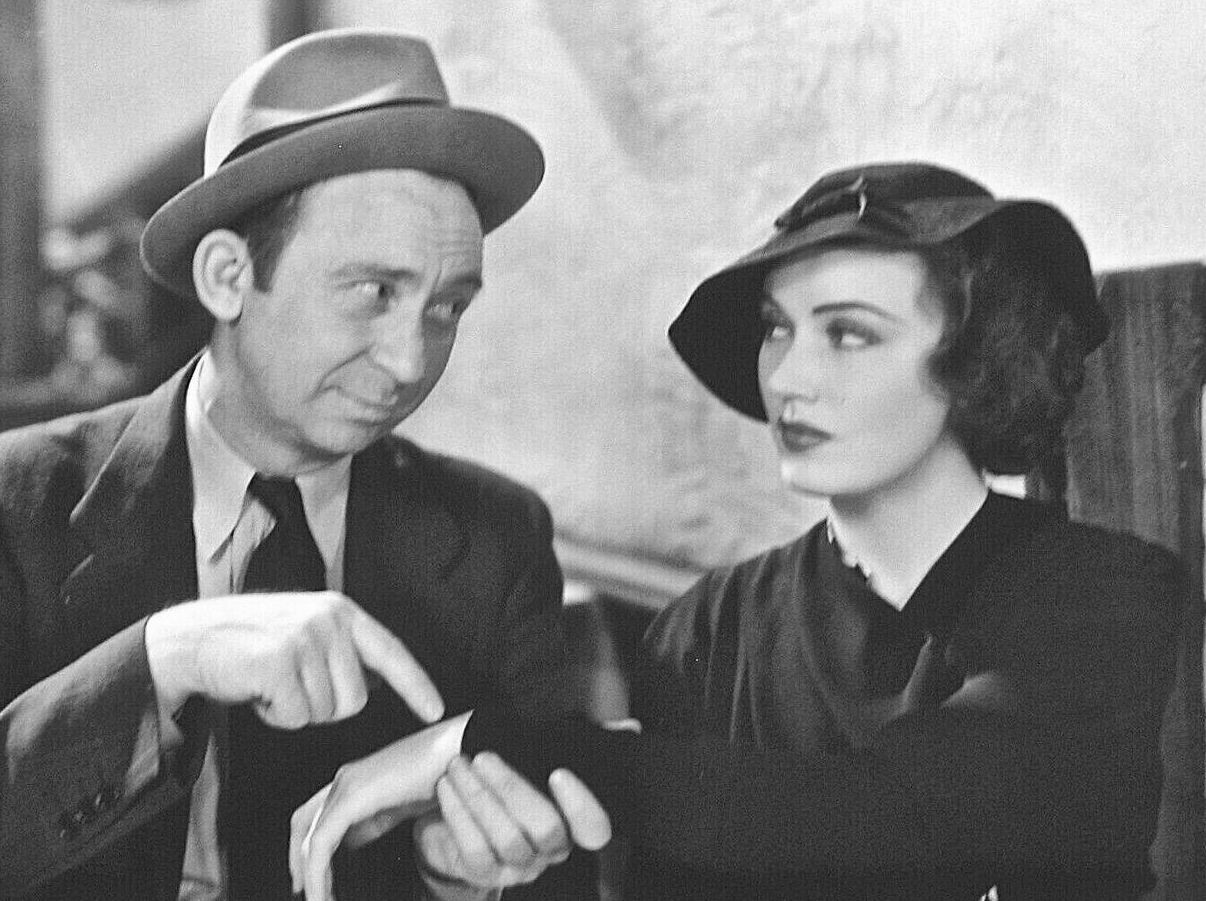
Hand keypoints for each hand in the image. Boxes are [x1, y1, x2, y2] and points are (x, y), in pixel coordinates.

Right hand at [145, 590, 442, 727]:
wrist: (192, 638)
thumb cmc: (251, 642)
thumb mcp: (306, 632)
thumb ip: (343, 651)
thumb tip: (381, 681)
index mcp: (341, 612)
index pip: (391, 652)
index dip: (416, 685)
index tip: (436, 711)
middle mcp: (328, 620)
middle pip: (356, 700)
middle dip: (323, 706)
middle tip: (289, 684)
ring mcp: (304, 639)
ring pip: (326, 712)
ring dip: (295, 710)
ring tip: (271, 682)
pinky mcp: (279, 662)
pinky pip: (296, 716)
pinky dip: (274, 715)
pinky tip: (256, 690)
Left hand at [289, 713, 470, 899]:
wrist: (460, 749)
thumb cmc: (442, 772)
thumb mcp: (403, 804)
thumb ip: (377, 819)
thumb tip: (355, 839)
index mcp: (356, 781)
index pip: (315, 817)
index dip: (306, 848)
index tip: (310, 877)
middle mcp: (345, 780)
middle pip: (302, 825)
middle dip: (299, 862)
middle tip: (305, 892)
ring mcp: (346, 785)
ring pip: (309, 837)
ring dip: (309, 874)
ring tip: (317, 900)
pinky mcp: (353, 796)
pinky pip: (322, 842)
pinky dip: (317, 871)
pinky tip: (322, 891)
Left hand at [413, 754, 611, 889]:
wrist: (451, 820)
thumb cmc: (506, 786)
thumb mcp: (538, 760)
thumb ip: (581, 744)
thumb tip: (629, 728)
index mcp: (572, 823)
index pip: (594, 828)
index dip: (582, 805)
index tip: (558, 772)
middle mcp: (550, 851)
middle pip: (545, 828)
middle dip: (513, 788)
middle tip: (484, 756)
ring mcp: (517, 867)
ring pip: (507, 838)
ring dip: (479, 796)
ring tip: (459, 764)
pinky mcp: (483, 874)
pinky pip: (474, 848)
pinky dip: (459, 814)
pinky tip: (449, 786)